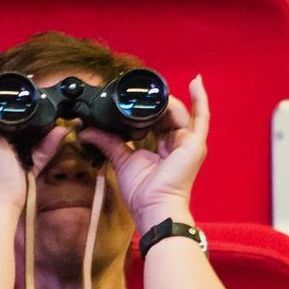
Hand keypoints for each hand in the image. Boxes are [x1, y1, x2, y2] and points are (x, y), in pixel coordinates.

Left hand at [82, 72, 209, 233]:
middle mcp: (179, 142)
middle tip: (137, 91)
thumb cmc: (143, 193)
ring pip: (178, 111)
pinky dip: (200, 98)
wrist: (153, 207)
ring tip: (149, 93)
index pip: (157, 119)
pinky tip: (195, 81)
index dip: (146, 108)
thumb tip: (87, 132)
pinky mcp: (195, 143)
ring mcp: (189, 142)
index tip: (132, 97)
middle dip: (153, 103)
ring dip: (164, 101)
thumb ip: (109, 142)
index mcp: (164, 146)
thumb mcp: (122, 160)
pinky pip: (201, 116)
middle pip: (167, 113)